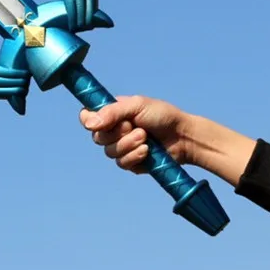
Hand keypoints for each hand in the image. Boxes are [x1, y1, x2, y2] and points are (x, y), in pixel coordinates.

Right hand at [79, 95, 194, 172]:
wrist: (183, 136)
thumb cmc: (161, 115)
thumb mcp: (136, 105)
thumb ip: (112, 112)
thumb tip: (89, 124)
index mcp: (111, 113)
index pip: (86, 117)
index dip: (88, 121)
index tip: (100, 122)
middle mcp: (113, 130)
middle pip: (97, 137)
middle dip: (117, 134)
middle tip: (135, 127)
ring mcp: (121, 147)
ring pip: (109, 152)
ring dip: (128, 145)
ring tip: (145, 138)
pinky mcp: (131, 162)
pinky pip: (122, 164)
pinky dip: (134, 157)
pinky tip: (147, 151)